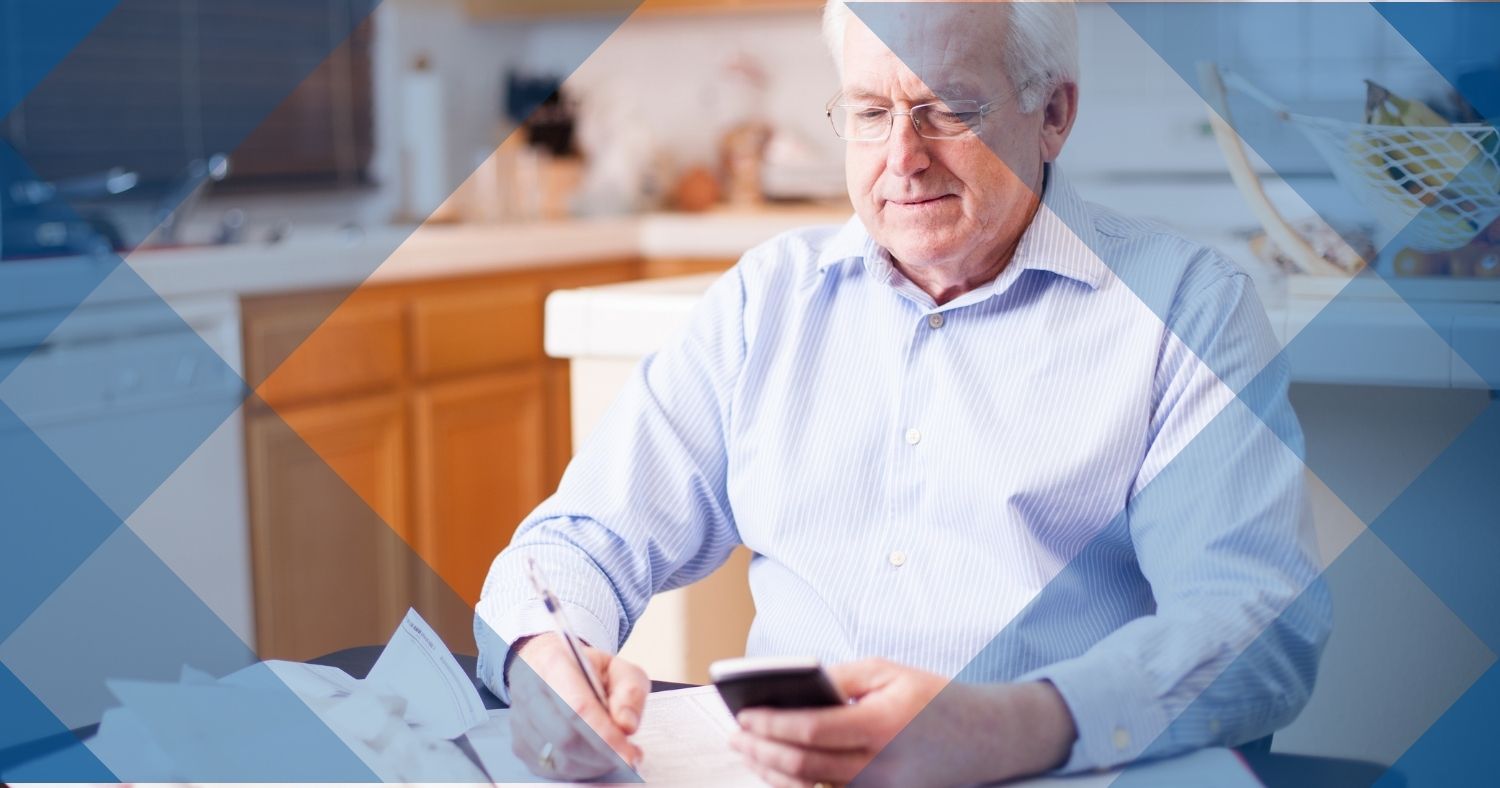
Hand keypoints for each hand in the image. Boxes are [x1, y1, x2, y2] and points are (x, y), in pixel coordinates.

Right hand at [505, 633, 647, 779]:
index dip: (605, 735)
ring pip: (558, 759)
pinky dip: (578, 769)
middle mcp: (529, 691)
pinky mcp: (519, 743)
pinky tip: (592, 756)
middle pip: (566, 738)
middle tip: (627, 755)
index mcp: (554, 664)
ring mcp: (519, 720)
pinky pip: (550, 769)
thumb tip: (626, 725)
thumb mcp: (618, 667)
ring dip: (593, 764)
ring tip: (613, 752)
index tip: (629, 755)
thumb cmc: (585, 668)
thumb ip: (630, 692)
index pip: (578, 708)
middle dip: (602, 754)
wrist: (546, 666)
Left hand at [730, 658, 1075, 787]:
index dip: (772, 724)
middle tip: (736, 735)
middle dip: (762, 750)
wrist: (980, 736)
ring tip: (748, 750)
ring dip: (771, 770)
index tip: (744, 714)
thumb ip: (838, 679)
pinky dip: (795, 782)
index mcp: (881, 724)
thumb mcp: (887, 672)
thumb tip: (792, 687)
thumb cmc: (931, 697)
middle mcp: (880, 765)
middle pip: (804, 766)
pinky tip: (775, 766)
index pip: (813, 729)